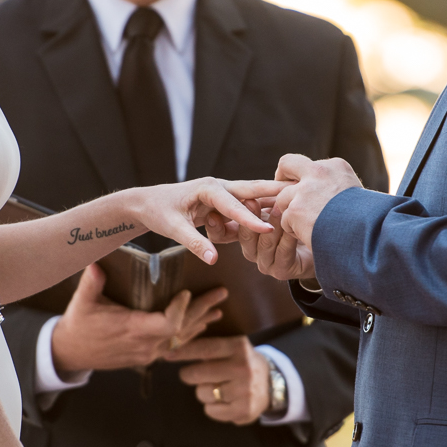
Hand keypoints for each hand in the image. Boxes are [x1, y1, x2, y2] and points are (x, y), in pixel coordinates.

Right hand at [52, 263, 227, 372]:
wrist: (71, 353)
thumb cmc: (78, 325)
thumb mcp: (82, 302)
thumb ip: (92, 283)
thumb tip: (96, 263)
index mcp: (132, 330)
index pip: (167, 325)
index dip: (180, 311)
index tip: (186, 292)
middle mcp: (144, 345)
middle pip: (182, 329)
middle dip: (202, 310)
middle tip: (221, 294)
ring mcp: (148, 353)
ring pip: (182, 338)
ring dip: (201, 321)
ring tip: (219, 308)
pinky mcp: (148, 355)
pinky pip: (175, 345)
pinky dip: (190, 333)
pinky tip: (202, 324)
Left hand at [129, 177, 288, 263]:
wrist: (146, 203)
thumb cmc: (158, 212)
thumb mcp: (172, 228)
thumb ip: (194, 243)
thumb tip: (213, 260)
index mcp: (207, 189)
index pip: (233, 205)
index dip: (250, 219)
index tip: (268, 229)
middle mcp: (218, 186)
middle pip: (252, 189)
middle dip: (275, 191)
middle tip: (299, 191)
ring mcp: (222, 192)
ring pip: (251, 196)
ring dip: (271, 199)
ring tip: (298, 199)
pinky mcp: (223, 201)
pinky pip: (243, 207)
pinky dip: (257, 210)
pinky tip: (279, 212)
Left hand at [166, 336, 271, 425]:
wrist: (273, 384)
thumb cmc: (243, 363)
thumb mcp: (232, 348)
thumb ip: (209, 347)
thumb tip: (175, 345)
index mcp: (239, 347)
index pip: (205, 349)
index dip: (183, 352)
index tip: (167, 353)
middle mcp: (243, 368)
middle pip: (198, 374)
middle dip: (189, 374)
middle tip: (191, 375)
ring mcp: (244, 391)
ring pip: (202, 393)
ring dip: (203, 391)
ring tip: (216, 387)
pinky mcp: (243, 410)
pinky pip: (211, 410)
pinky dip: (212, 407)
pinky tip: (223, 400)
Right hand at [227, 200, 314, 281]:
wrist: (320, 245)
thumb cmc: (294, 222)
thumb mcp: (274, 209)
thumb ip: (262, 202)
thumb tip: (250, 187)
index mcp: (247, 239)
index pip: (234, 229)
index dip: (232, 217)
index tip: (238, 200)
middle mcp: (253, 254)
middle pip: (246, 238)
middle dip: (250, 218)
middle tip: (252, 201)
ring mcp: (267, 265)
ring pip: (265, 243)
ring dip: (273, 224)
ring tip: (279, 206)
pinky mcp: (282, 271)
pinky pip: (283, 251)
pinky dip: (287, 236)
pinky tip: (293, 223)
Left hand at [273, 154, 362, 249]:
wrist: (368, 235)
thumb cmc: (366, 220)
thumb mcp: (356, 194)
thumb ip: (335, 188)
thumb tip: (325, 197)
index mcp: (336, 166)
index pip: (310, 165)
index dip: (304, 178)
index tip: (304, 190)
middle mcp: (318, 172)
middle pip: (286, 164)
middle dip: (281, 177)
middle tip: (284, 195)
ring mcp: (305, 190)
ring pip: (282, 198)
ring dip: (290, 213)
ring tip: (306, 228)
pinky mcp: (296, 210)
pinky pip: (284, 220)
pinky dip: (293, 230)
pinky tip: (308, 236)